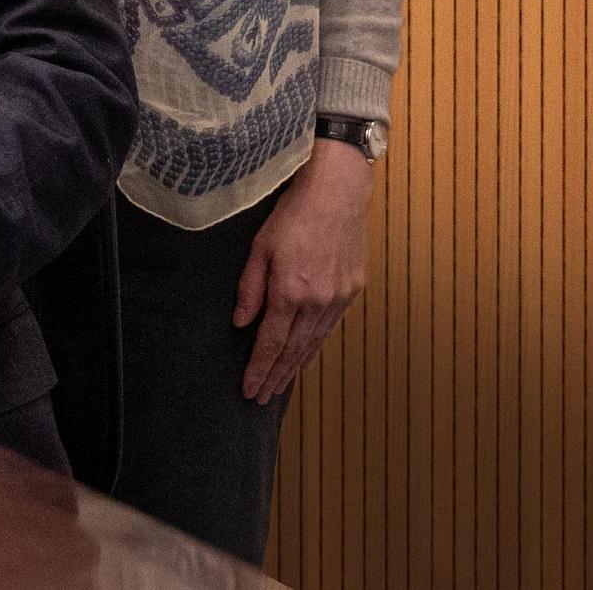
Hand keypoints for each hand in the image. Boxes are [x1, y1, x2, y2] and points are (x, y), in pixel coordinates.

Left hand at [236, 141, 372, 401]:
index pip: (271, 342)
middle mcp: (318, 301)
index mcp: (291, 291)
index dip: (259, 368)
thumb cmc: (293, 214)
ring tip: (279, 386)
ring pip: (314, 343)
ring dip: (295, 367)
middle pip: (293, 350)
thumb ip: (250, 288)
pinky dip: (315, 347)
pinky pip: (329, 328)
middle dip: (276, 376)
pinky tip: (305, 356)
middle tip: (261, 398)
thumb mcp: (260, 247)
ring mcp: (339, 298)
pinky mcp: (352, 290)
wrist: (338, 193)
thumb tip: (241, 323)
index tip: (249, 390)